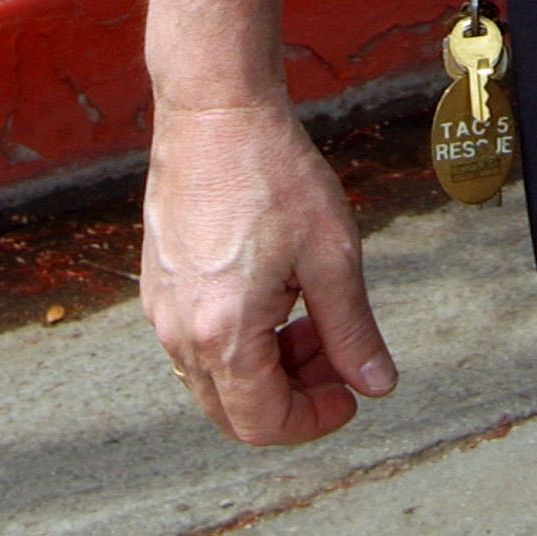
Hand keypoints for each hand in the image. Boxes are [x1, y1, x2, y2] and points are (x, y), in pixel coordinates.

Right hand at [140, 94, 398, 443]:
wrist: (215, 112)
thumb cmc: (272, 172)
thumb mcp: (332, 254)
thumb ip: (353, 330)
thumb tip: (377, 384)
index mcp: (221, 335)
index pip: (263, 423)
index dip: (314, 420)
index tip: (350, 395)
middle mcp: (179, 334)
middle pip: (235, 411)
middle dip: (294, 396)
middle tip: (337, 354)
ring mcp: (161, 310)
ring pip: (215, 379)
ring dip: (268, 368)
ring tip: (312, 317)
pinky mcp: (159, 285)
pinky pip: (197, 343)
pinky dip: (240, 341)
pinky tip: (276, 295)